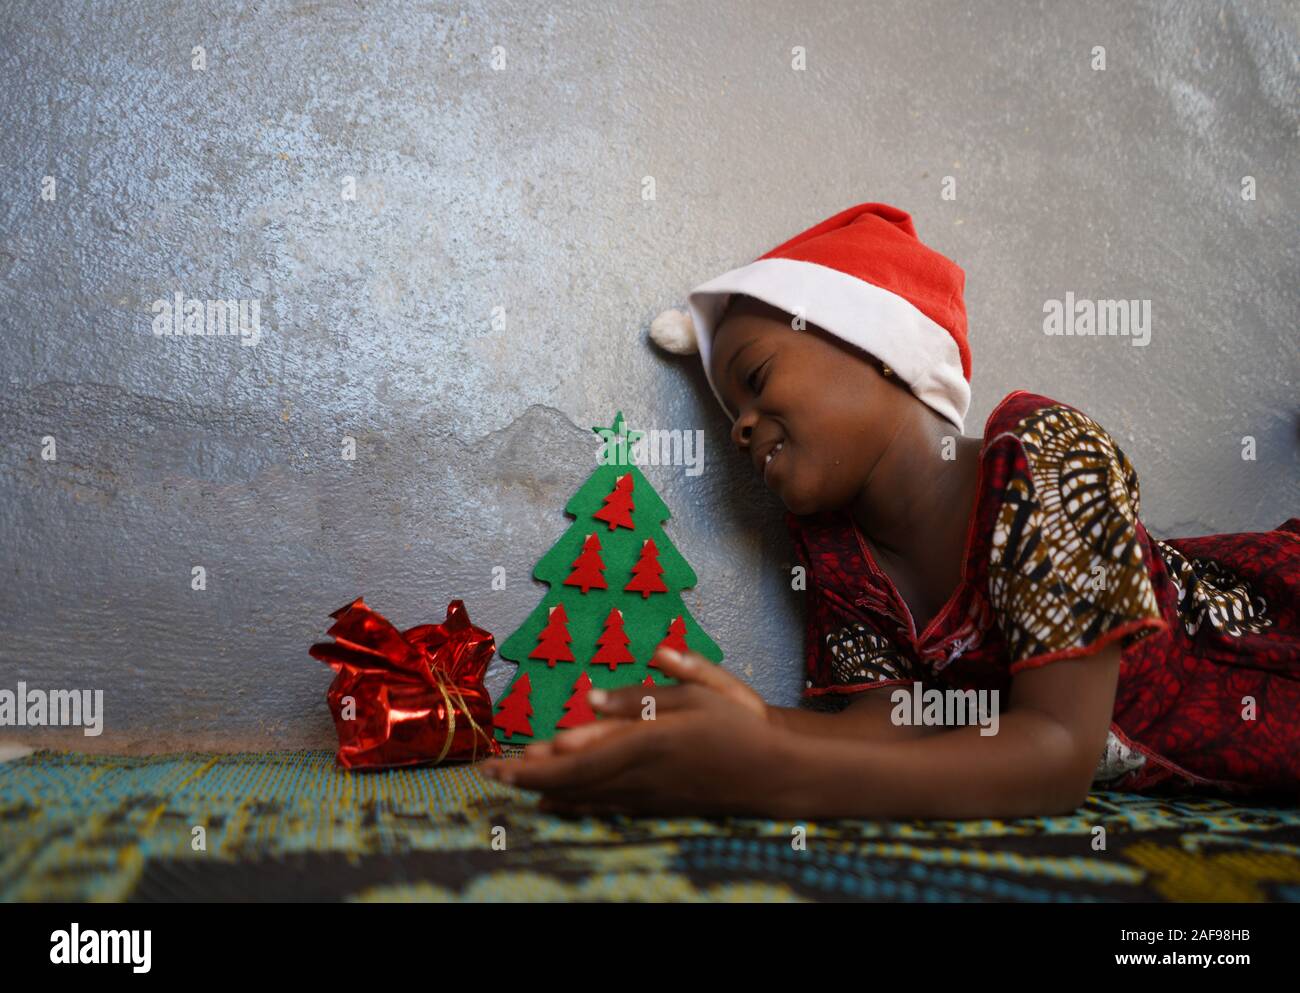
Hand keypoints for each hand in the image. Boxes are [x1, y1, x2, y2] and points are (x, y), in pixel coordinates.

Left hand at [482, 702, 787, 817]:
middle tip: (489, 774)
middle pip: (571, 782)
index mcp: (645, 742)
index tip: (498, 765)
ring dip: (545, 788)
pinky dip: (574, 801)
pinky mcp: (657, 804)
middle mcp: (640, 775)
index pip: (576, 760)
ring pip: (585, 796)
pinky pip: (604, 805)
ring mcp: (647, 795)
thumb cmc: (738, 723)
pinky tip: (556, 799)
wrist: (775, 771)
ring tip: (512, 780)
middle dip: (527, 780)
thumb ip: (642, 696)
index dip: (533, 767)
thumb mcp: (697, 693)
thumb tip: (591, 697)